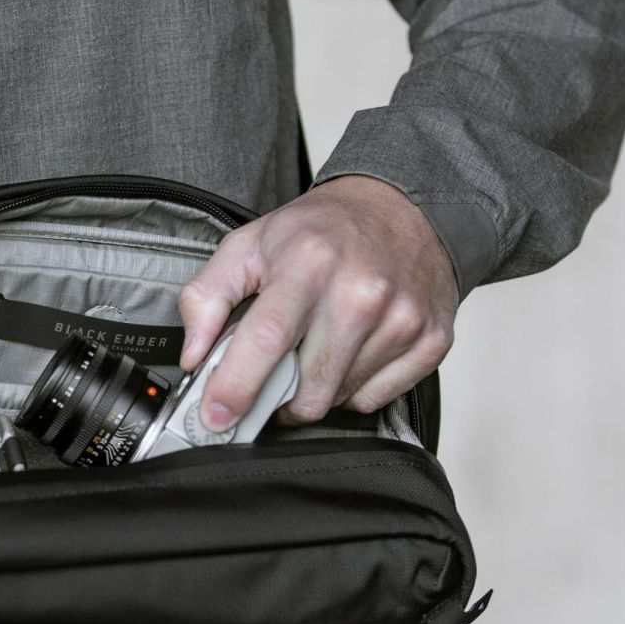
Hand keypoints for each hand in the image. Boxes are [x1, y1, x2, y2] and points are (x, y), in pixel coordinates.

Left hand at [178, 175, 458, 430]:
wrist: (399, 208)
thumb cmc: (320, 231)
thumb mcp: (247, 246)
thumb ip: (206, 297)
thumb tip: (194, 355)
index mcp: (308, 264)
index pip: (267, 338)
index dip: (236, 385)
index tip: (216, 415)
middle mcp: (361, 292)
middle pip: (307, 387)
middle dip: (276, 395)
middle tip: (270, 372)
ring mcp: (401, 318)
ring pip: (338, 398)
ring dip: (315, 388)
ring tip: (314, 346)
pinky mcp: (431, 339)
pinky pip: (375, 398)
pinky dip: (352, 387)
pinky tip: (349, 351)